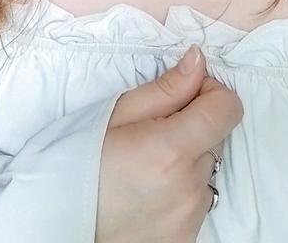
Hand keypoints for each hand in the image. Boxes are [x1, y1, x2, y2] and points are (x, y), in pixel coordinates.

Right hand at [95, 45, 243, 242]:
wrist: (61, 223)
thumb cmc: (79, 164)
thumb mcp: (116, 114)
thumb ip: (166, 89)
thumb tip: (198, 62)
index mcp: (171, 149)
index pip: (227, 108)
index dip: (210, 92)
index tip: (186, 94)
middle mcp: (189, 185)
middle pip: (217, 136)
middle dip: (194, 126)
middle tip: (152, 133)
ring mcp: (191, 215)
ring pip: (207, 168)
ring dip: (187, 160)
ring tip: (147, 167)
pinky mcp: (188, 237)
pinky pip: (200, 199)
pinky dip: (183, 189)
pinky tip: (150, 190)